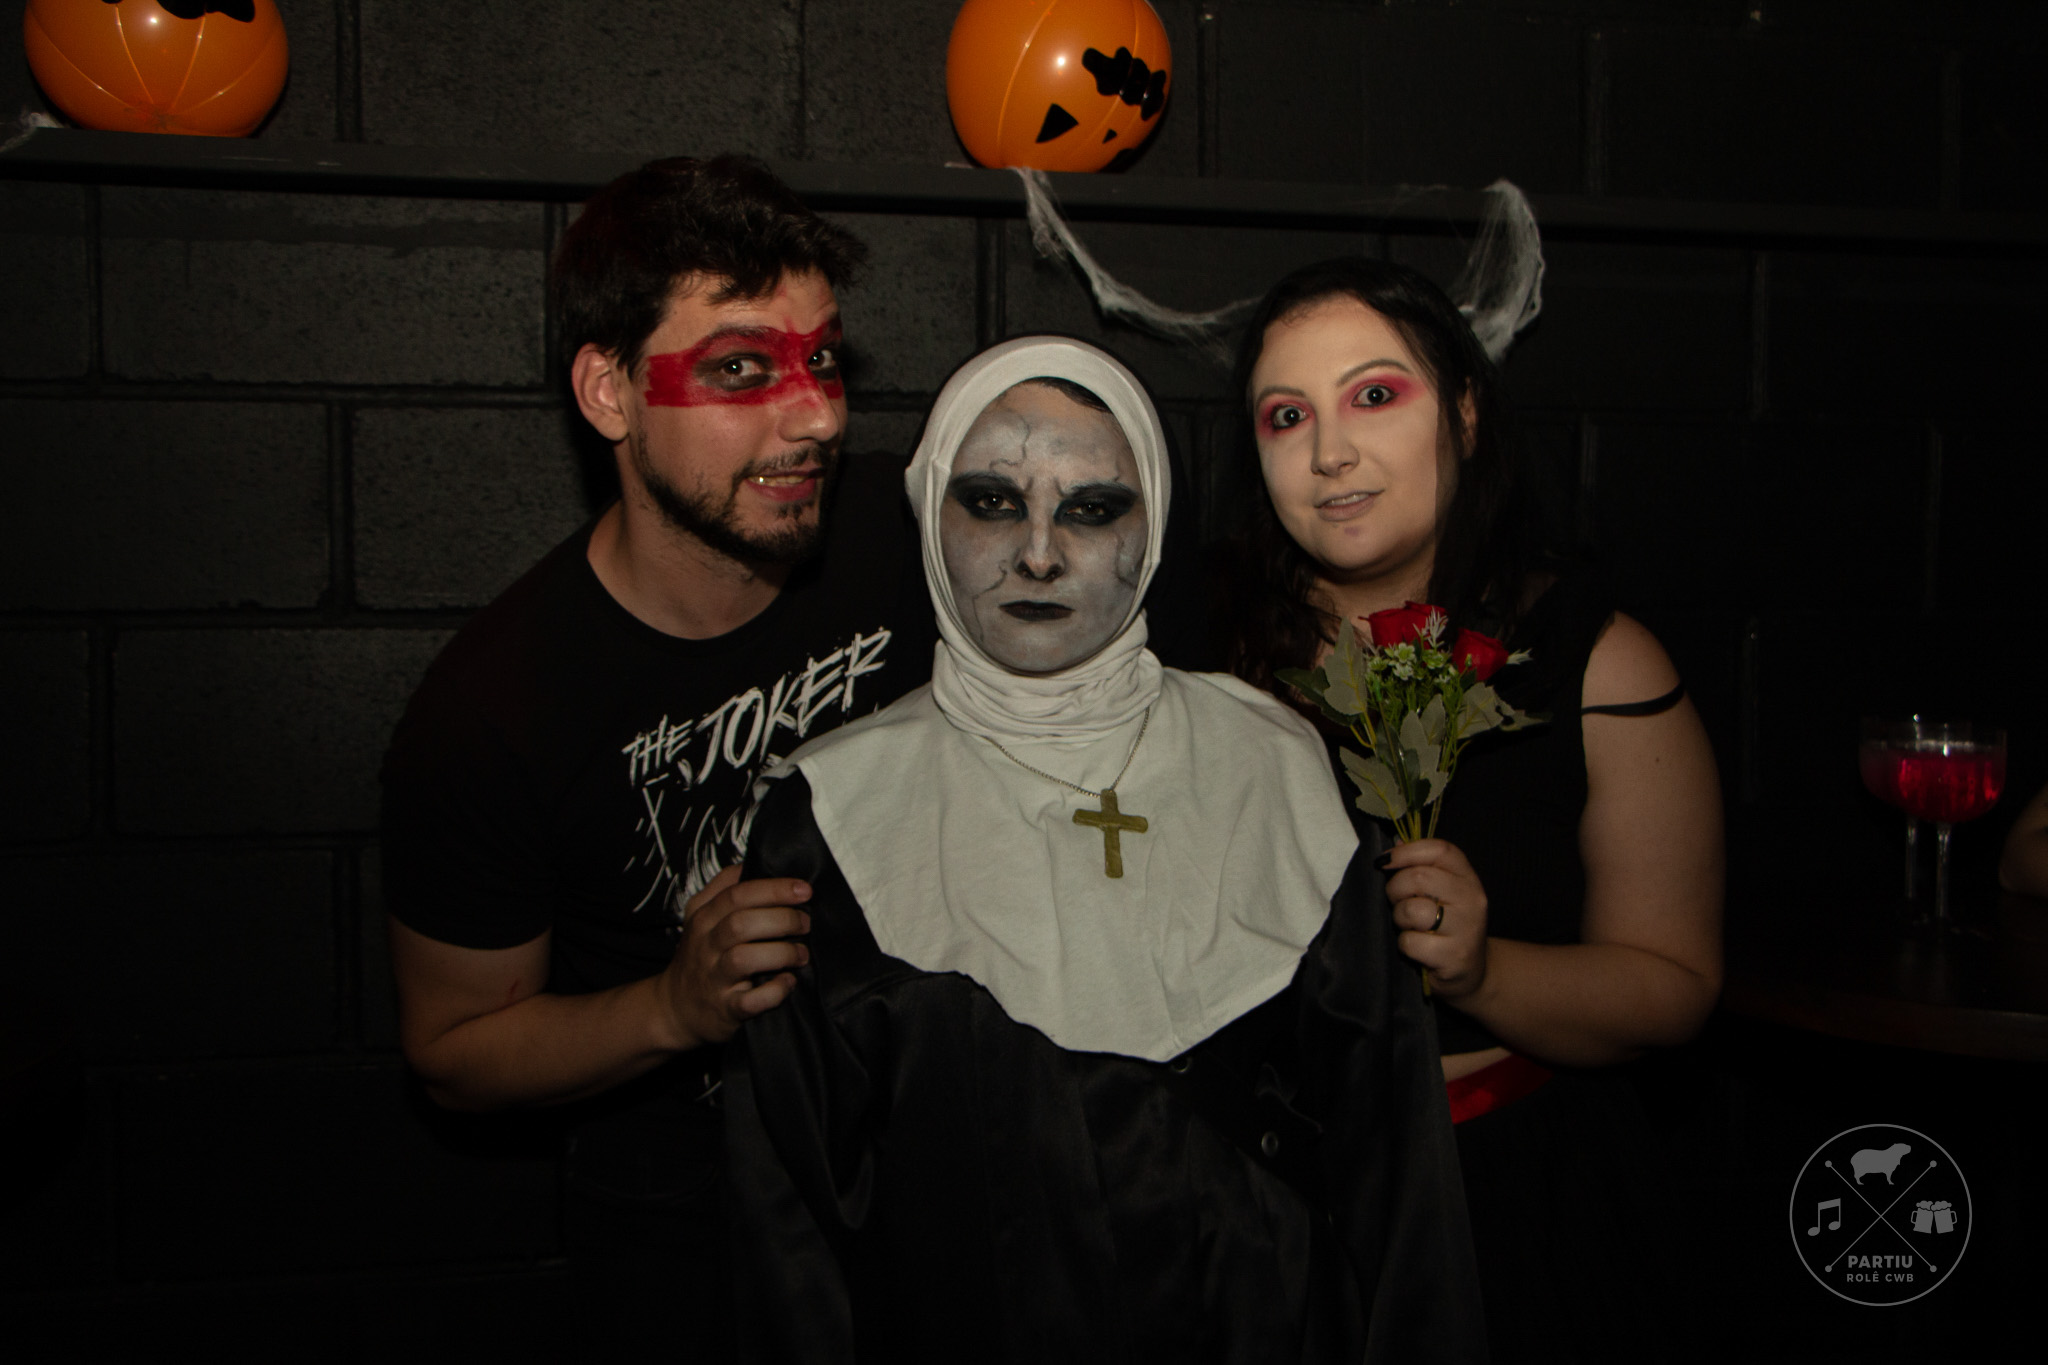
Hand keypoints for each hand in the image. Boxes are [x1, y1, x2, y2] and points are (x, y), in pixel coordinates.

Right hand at [659, 866, 812, 1048]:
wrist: (675, 1009)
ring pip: (744, 958)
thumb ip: (724, 887)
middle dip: (782, 919)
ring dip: (781, 953)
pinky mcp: (725, 1009)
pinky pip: (750, 1001)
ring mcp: (713, 979)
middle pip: (741, 923)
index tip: (804, 890)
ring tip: (802, 954)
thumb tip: (754, 862)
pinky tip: (788, 982)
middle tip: (805, 923)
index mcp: (703, 918)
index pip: (737, 894)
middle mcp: (705, 946)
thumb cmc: (699, 956)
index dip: (774, 889)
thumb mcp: (700, 916)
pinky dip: (774, 991)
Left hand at [1379, 839, 1488, 1000]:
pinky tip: (1417, 948)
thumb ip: (1422, 868)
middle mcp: (1472, 899)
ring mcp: (1466, 929)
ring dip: (1399, 918)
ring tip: (1409, 926)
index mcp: (1468, 877)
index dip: (1406, 852)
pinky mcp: (1454, 956)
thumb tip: (1394, 847)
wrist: (1471, 972)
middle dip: (1395, 889)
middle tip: (1396, 902)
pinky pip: (1410, 942)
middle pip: (1419, 878)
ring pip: (1412, 910)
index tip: (1385, 862)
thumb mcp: (1442, 893)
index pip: (1439, 850)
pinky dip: (1405, 945)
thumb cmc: (1446, 926)